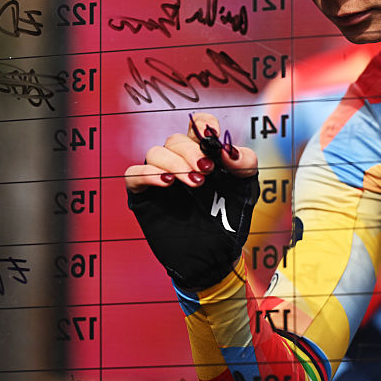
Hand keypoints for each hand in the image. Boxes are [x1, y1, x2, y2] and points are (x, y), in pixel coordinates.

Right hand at [125, 112, 259, 289]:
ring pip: (155, 152)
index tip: (213, 140)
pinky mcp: (144, 196)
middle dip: (191, 152)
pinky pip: (133, 174)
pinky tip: (167, 183)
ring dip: (174, 163)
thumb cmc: (230, 218)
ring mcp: (160, 178)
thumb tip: (230, 149)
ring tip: (194, 183)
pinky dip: (148, 173)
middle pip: (175, 140)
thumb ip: (244, 164)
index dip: (203, 126)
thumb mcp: (246, 189)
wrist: (216, 255)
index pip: (197, 126)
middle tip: (206, 171)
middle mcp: (179, 161)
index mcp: (203, 154)